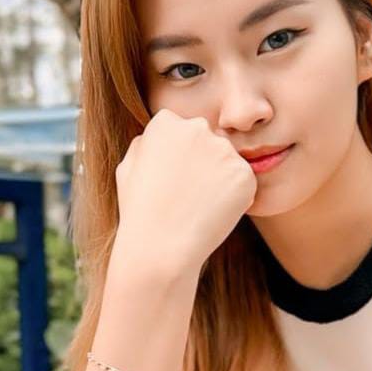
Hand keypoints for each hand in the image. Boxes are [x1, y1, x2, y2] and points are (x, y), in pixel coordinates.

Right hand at [114, 110, 258, 274]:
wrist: (162, 247)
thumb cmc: (140, 213)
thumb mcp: (127, 169)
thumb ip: (144, 146)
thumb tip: (157, 138)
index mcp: (166, 123)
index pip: (180, 129)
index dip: (177, 156)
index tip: (171, 178)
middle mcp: (197, 128)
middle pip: (207, 140)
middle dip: (202, 161)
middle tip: (188, 194)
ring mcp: (224, 150)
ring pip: (227, 161)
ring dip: (219, 178)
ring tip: (199, 206)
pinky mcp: (244, 173)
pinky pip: (243, 181)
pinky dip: (234, 196)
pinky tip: (213, 212)